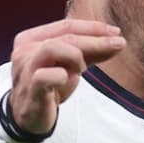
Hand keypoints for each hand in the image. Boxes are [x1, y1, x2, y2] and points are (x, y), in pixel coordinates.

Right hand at [9, 18, 124, 135]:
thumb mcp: (70, 65)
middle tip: (118, 43)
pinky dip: (62, 76)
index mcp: (32, 38)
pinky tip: (68, 80)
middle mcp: (25, 49)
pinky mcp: (29, 88)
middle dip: (95, 39)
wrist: (29, 117)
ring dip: (76, 56)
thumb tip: (117, 41)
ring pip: (53, 48)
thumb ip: (90, 52)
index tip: (116, 32)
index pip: (66, 26)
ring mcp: (25, 68)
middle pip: (65, 36)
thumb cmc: (49, 86)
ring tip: (83, 69)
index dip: (93, 27)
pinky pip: (46, 76)